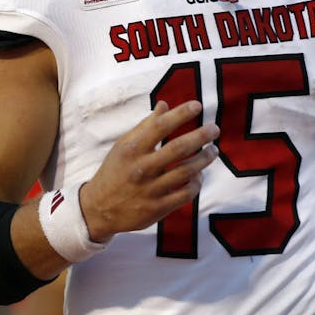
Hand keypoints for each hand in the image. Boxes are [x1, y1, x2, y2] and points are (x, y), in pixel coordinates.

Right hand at [80, 100, 218, 242]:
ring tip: (212, 151)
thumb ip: (145, 126)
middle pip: (178, 149)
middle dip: (201, 136)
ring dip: (204, 159)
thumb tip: (164, 105)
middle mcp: (142, 168)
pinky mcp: (158, 208)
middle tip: (215, 129)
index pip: (160, 126)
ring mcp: (150, 190)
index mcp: (132, 149)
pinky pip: (185, 193)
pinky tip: (199, 175)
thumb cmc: (114, 172)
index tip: (197, 105)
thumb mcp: (123, 146)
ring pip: (186, 171)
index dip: (180, 114)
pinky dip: (196, 183)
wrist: (99, 209)